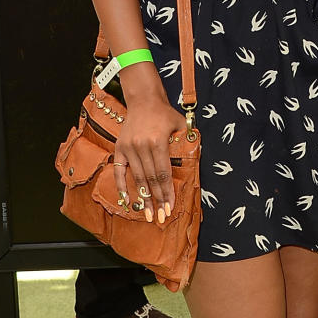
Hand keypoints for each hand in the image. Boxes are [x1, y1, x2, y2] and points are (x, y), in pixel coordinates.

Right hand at [113, 93, 186, 223]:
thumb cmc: (165, 114)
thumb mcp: (181, 125)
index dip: (167, 192)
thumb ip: (188, 142)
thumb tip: (197, 162)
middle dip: (157, 200)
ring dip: (143, 198)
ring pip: (137, 178)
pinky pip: (120, 171)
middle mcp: (142, 146)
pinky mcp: (119, 148)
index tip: (170, 207)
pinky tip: (127, 201)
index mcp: (158, 142)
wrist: (144, 100)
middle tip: (161, 217)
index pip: (163, 174)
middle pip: (151, 179)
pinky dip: (121, 187)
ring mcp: (129, 148)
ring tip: (148, 214)